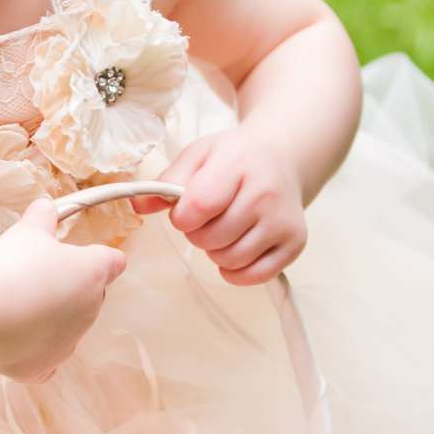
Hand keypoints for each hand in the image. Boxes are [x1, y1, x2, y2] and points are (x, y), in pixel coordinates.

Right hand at [0, 196, 127, 382]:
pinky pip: (47, 362)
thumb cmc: (11, 266)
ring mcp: (68, 342)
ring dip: (51, 319)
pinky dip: (35, 352)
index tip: (84, 256)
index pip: (113, 262)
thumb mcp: (27, 230)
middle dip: (70, 289)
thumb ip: (42, 217)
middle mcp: (89, 310)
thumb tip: (44, 207)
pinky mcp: (43, 367)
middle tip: (37, 278)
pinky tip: (16, 340)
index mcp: (92, 273)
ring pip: (68, 329)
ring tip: (16, 306)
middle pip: (91, 297)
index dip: (100, 257)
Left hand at [135, 129, 305, 284]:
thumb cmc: (234, 159)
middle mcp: (266, 193)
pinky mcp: (295, 244)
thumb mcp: (197, 156)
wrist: (282, 158)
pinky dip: (235, 270)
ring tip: (223, 228)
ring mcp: (284, 220)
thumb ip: (166, 181)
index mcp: (238, 163)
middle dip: (197, 233)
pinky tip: (235, 247)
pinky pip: (253, 276)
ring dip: (215, 251)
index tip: (185, 211)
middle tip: (206, 218)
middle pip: (212, 237)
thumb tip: (138, 206)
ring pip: (230, 259)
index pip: (200, 205)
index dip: (182, 216)